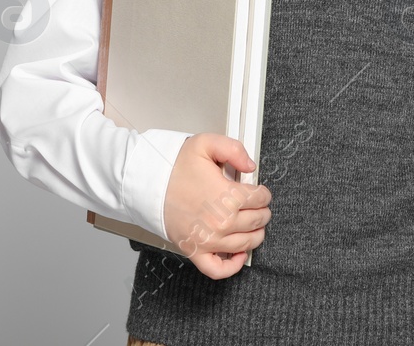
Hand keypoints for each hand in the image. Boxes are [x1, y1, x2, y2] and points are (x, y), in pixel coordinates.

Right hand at [162, 133, 271, 279]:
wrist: (150, 184)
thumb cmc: (176, 167)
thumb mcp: (207, 144)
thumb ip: (235, 149)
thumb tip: (251, 166)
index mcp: (227, 197)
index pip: (261, 199)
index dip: (263, 193)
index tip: (258, 191)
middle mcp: (221, 223)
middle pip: (258, 221)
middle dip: (261, 211)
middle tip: (256, 206)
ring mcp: (208, 241)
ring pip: (247, 244)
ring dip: (256, 234)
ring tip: (253, 225)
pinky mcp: (195, 252)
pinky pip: (219, 269)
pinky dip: (233, 265)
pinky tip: (239, 254)